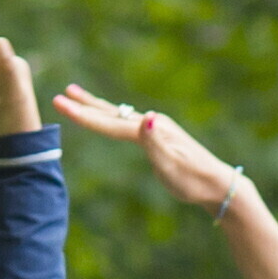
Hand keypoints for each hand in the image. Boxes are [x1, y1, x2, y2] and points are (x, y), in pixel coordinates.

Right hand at [52, 83, 252, 216]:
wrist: (218, 185)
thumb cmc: (193, 181)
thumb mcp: (172, 165)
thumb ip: (156, 142)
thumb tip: (145, 116)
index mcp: (150, 130)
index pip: (109, 123)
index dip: (83, 115)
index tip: (59, 103)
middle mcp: (151, 123)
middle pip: (111, 112)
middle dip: (84, 105)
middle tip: (61, 94)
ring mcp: (155, 128)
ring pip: (118, 114)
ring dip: (95, 105)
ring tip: (76, 93)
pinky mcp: (158, 136)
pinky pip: (126, 122)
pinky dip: (110, 115)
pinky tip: (109, 115)